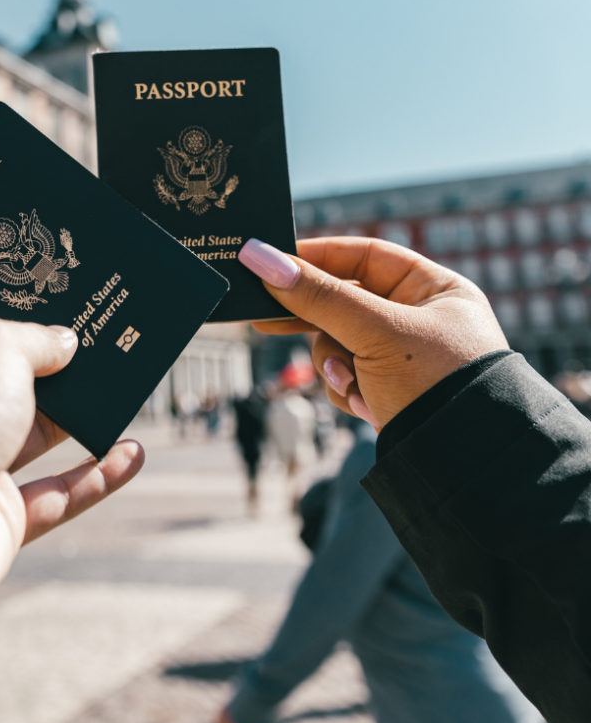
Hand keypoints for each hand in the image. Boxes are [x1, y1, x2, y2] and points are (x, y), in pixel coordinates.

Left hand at [0, 318, 143, 633]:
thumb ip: (36, 340)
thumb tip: (65, 342)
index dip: (12, 314)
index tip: (57, 298)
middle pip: (9, 384)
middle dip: (57, 366)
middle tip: (105, 340)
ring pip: (38, 438)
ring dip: (83, 418)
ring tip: (128, 389)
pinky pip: (58, 497)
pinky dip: (97, 477)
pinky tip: (133, 454)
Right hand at [237, 236, 507, 428]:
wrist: (464, 467)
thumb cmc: (436, 384)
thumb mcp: (374, 332)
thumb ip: (317, 295)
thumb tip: (259, 257)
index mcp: (434, 289)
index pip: (364, 256)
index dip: (318, 257)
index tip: (271, 262)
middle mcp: (420, 318)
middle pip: (344, 302)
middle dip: (314, 320)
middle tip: (264, 319)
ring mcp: (402, 357)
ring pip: (337, 342)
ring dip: (334, 364)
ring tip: (351, 383)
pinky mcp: (389, 390)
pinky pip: (346, 375)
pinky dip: (347, 389)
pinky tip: (366, 405)